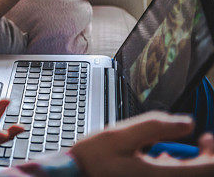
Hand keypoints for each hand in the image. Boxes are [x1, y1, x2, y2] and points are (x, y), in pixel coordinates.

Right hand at [69, 111, 213, 176]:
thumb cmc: (93, 160)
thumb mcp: (118, 135)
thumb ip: (153, 126)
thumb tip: (187, 122)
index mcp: (160, 175)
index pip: (207, 169)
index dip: (213, 153)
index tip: (206, 138)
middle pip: (202, 174)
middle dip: (206, 157)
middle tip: (202, 141)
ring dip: (189, 164)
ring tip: (170, 151)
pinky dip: (175, 170)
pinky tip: (159, 162)